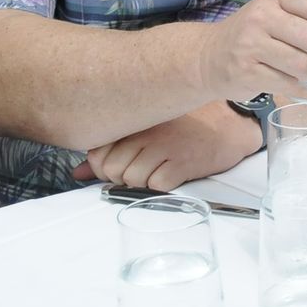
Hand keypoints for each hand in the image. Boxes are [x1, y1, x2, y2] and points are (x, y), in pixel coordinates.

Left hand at [72, 98, 261, 189]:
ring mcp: (164, 147)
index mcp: (134, 120)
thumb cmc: (184, 127)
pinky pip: (156, 186)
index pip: (97, 154)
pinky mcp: (182, 163)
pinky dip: (162, 186)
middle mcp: (146, 131)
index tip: (121, 164)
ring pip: (132, 180)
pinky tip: (172, 173)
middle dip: (121, 178)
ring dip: (143, 182)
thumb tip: (78, 173)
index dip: (104, 167)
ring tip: (160, 168)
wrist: (229, 124)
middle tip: (142, 168)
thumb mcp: (144, 131)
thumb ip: (108, 150)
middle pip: (112, 170)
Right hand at [207, 0, 306, 96]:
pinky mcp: (246, 72)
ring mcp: (250, 44)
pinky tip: (287, 79)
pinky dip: (295, 85)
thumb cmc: (254, 35)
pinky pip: (287, 82)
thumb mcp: (282, 15)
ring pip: (302, 63)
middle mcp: (261, 16)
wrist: (209, 57)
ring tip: (306, 71)